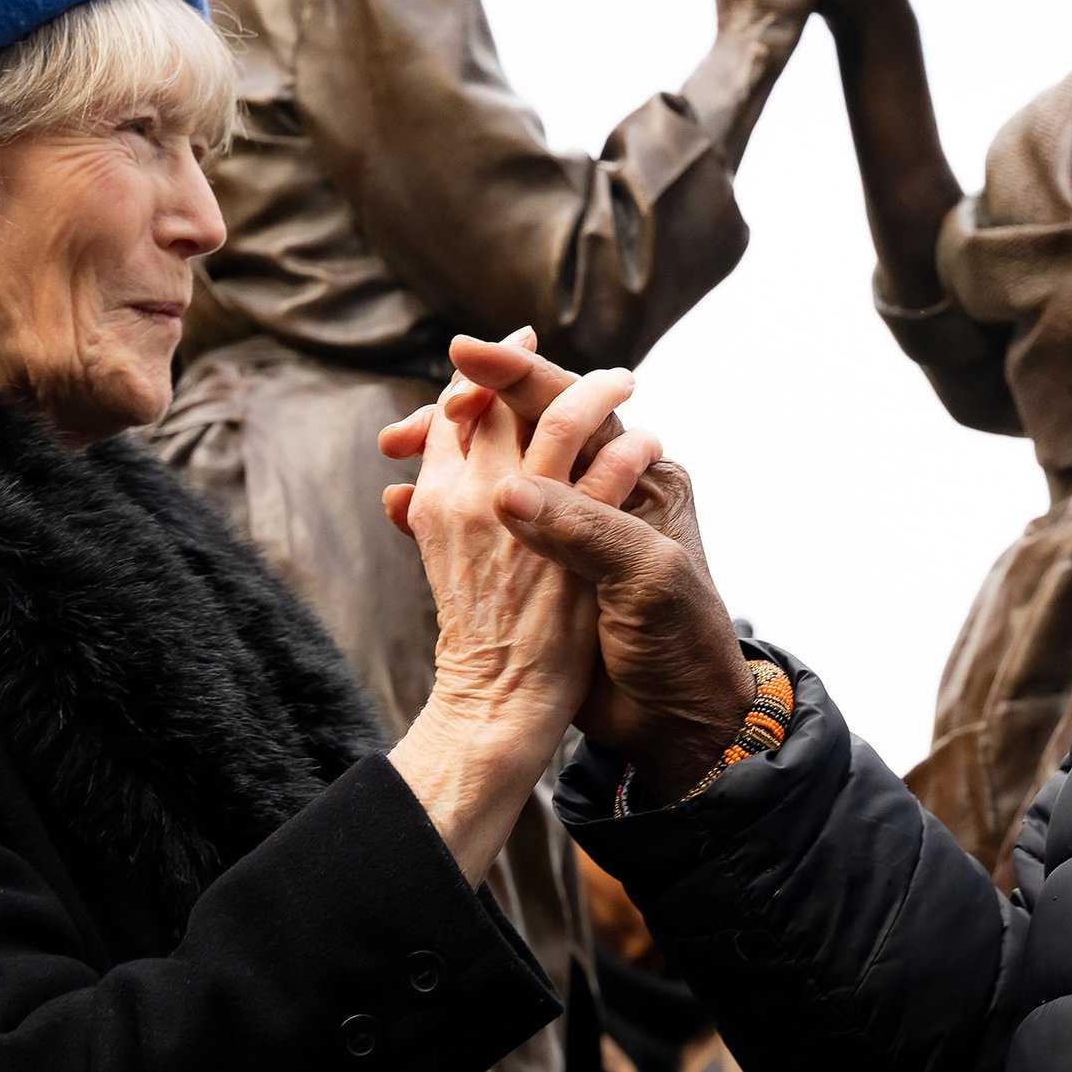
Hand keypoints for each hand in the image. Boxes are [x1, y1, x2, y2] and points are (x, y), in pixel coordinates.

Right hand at [398, 339, 753, 803]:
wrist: (673, 716)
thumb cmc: (677, 640)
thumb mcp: (643, 577)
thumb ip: (581, 527)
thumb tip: (506, 492)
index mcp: (632, 467)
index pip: (563, 398)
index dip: (514, 372)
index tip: (464, 356)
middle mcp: (594, 481)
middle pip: (515, 418)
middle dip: (461, 408)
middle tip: (402, 432)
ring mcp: (561, 520)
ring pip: (487, 459)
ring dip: (443, 447)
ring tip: (395, 450)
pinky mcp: (536, 562)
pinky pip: (475, 517)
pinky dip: (435, 505)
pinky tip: (396, 506)